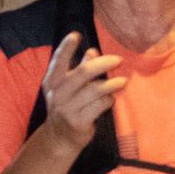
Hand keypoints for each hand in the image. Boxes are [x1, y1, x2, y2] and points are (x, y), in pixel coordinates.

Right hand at [41, 32, 126, 155]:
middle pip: (82, 73)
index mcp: (52, 82)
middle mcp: (58, 94)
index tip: (75, 35)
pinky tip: (112, 99)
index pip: (57, 61)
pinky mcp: (79, 122)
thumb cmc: (67, 107)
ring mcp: (67, 109)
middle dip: (103, 64)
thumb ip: (80, 69)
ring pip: (94, 90)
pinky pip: (99, 106)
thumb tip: (92, 51)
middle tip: (118, 59)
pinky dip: (109, 100)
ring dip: (111, 83)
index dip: (66, 47)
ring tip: (123, 81)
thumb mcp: (68, 88)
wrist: (59, 139)